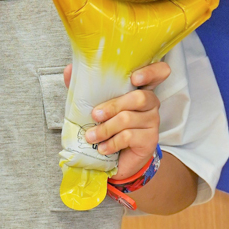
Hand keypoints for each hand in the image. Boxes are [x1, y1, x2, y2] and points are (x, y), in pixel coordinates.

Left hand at [64, 61, 170, 180]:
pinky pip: (128, 137)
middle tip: (94, 115)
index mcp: (140, 88)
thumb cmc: (106, 124)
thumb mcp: (93, 103)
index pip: (159, 72)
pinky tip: (102, 148)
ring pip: (128, 119)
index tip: (134, 78)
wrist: (115, 158)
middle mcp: (151, 102)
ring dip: (105, 129)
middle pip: (139, 97)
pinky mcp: (150, 140)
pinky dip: (111, 143)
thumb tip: (68, 69)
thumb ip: (83, 86)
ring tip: (90, 136)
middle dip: (113, 106)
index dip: (151, 72)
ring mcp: (153, 121)